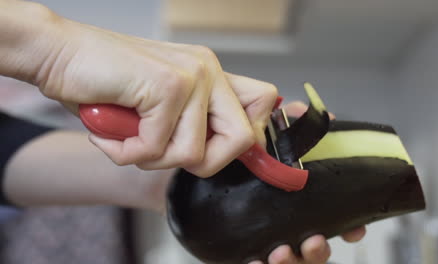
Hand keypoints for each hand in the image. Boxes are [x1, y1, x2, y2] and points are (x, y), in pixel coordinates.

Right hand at [24, 6, 276, 176]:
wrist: (58, 54)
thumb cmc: (104, 84)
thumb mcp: (157, 105)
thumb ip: (189, 122)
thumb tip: (213, 153)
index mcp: (210, 74)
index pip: (263, 102)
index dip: (250, 137)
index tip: (216, 150)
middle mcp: (208, 70)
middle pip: (243, 139)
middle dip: (203, 163)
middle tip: (163, 150)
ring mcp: (191, 76)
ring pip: (195, 153)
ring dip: (152, 158)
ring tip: (126, 138)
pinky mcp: (167, 86)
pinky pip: (157, 147)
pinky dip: (126, 152)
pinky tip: (110, 133)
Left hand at [248, 101, 365, 263]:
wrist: (194, 175)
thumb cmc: (235, 157)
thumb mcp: (265, 136)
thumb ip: (294, 127)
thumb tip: (328, 118)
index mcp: (297, 204)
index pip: (331, 221)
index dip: (348, 227)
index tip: (353, 230)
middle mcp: (285, 224)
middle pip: (313, 247)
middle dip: (318, 250)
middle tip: (312, 241)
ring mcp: (265, 237)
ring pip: (289, 259)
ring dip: (291, 260)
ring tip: (281, 252)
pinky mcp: (243, 247)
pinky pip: (255, 263)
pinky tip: (255, 261)